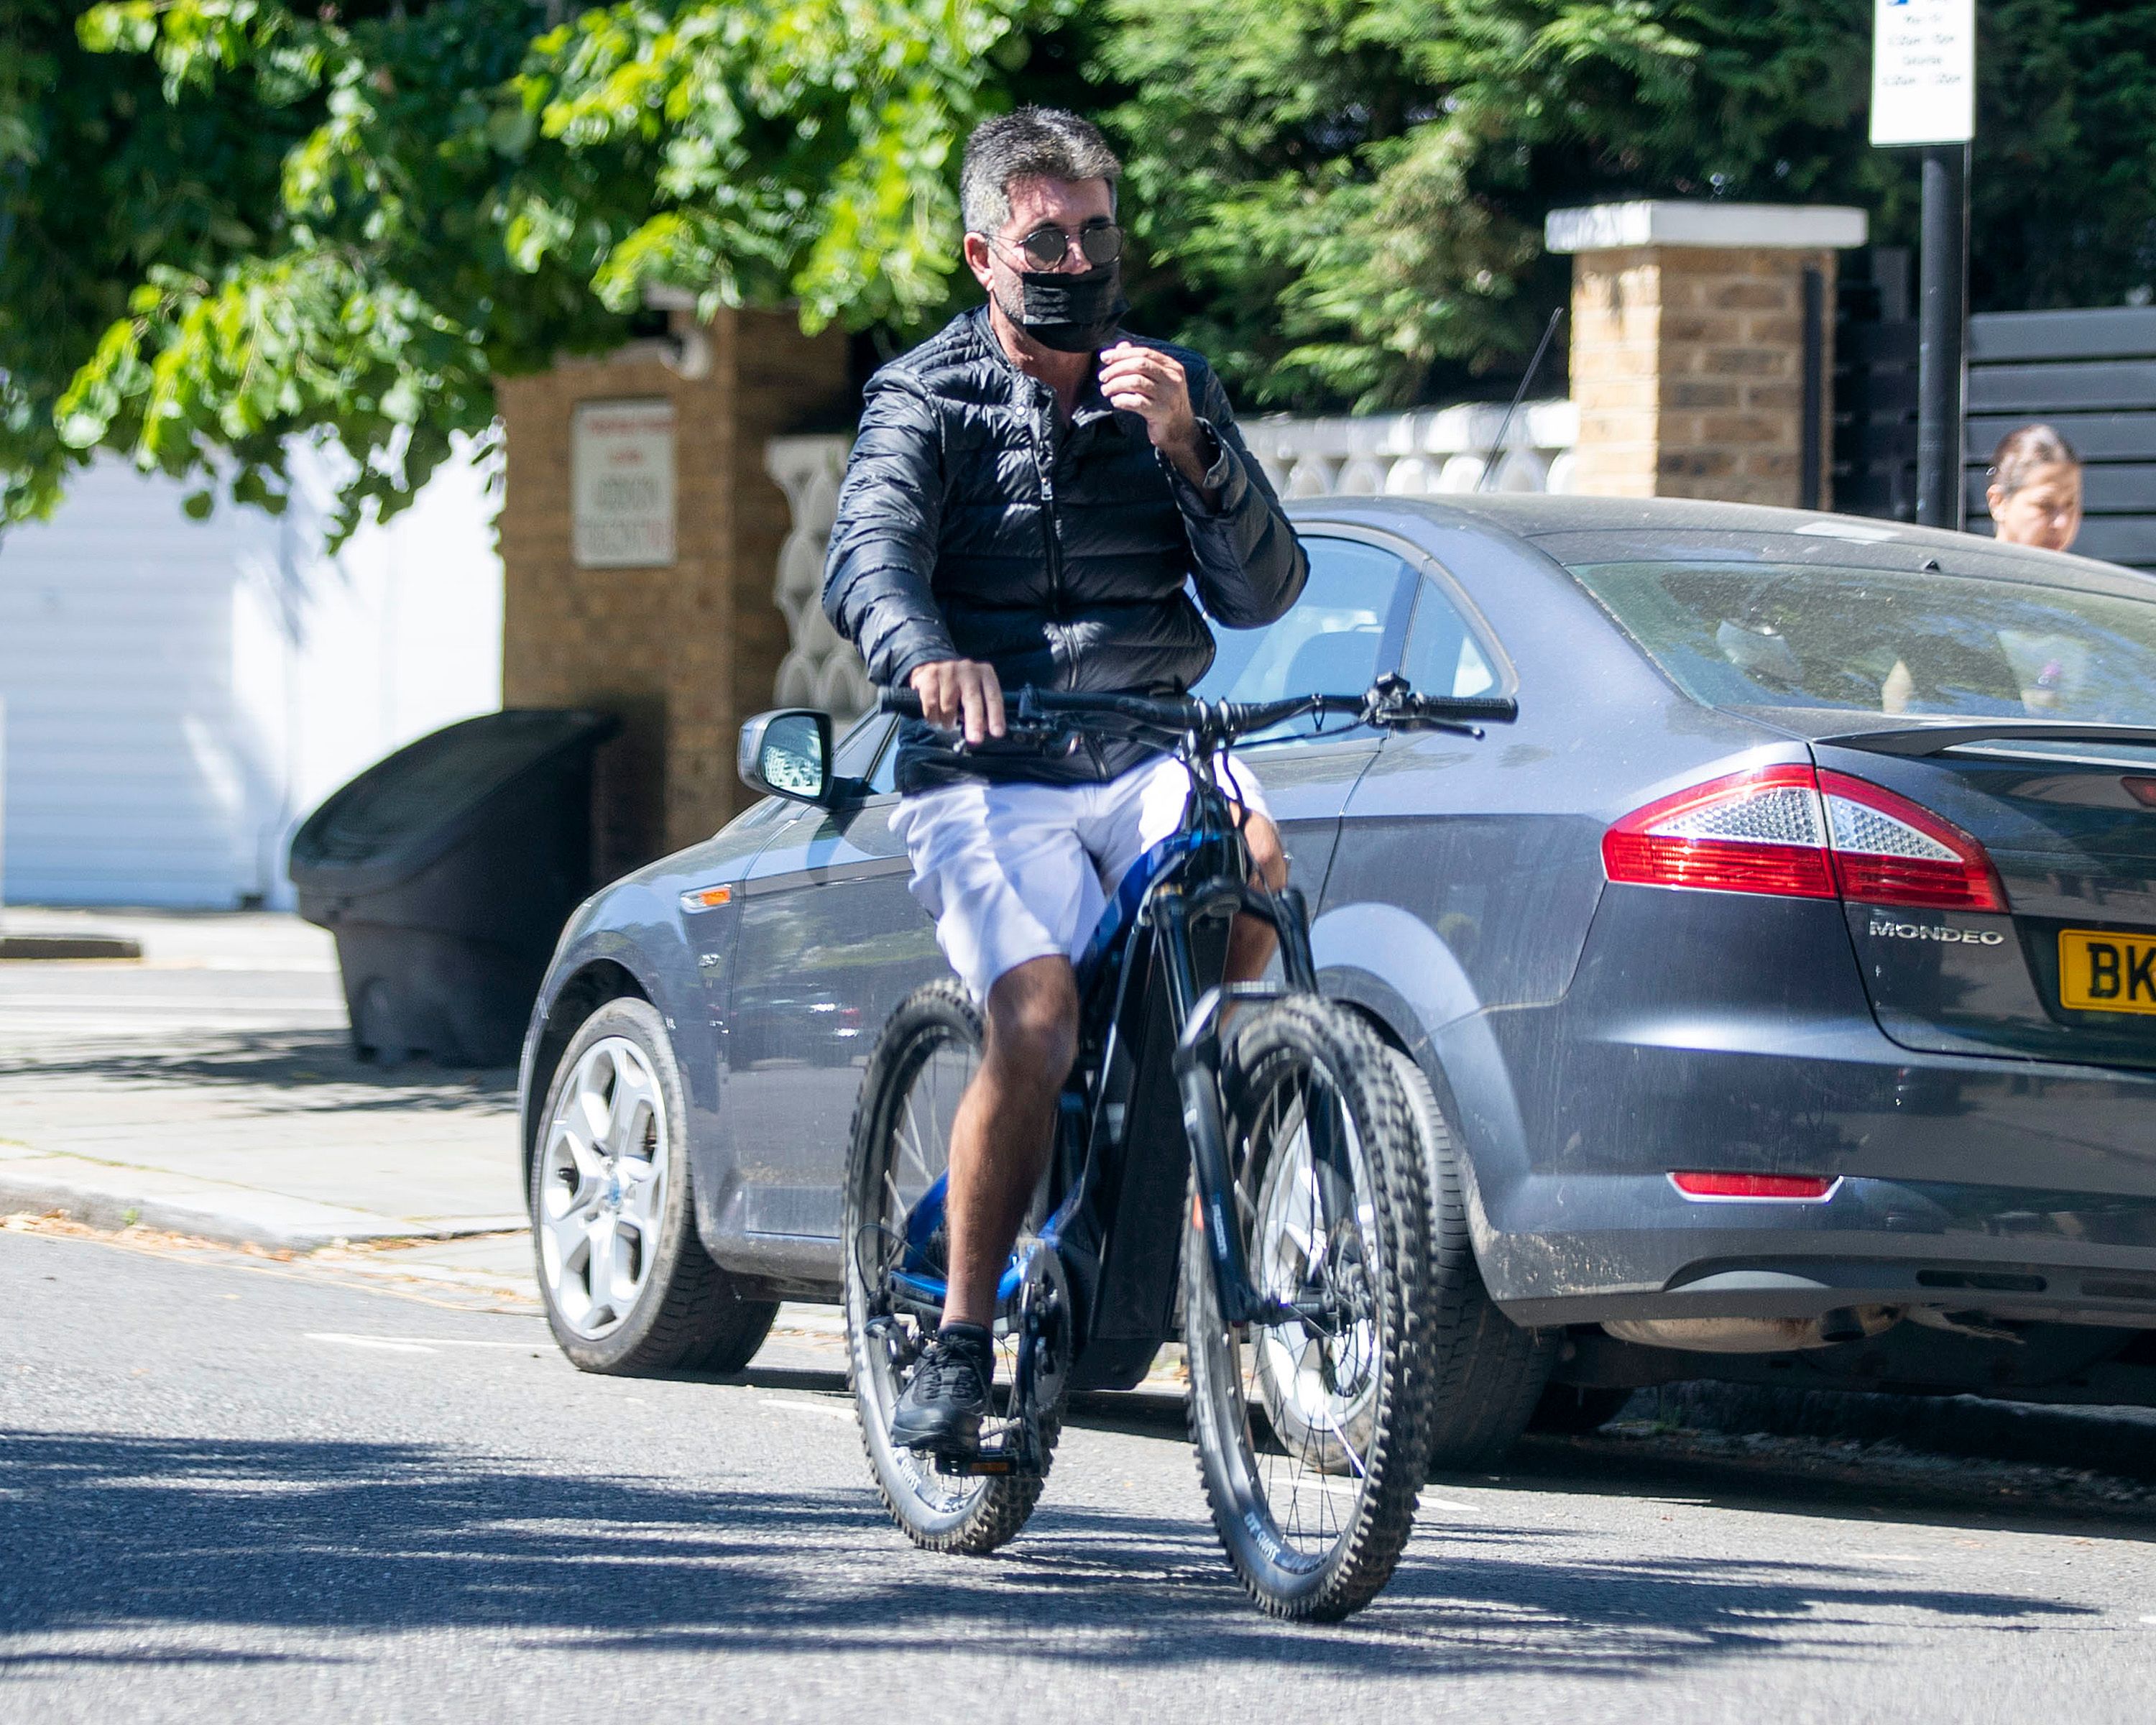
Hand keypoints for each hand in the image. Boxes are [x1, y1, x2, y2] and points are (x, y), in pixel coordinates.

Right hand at [910, 659, 1004, 744]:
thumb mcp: (977, 690)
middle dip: (974, 722)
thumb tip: (985, 728)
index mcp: (985, 674)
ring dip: (948, 723)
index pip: (993, 697)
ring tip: (948, 724)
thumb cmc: (961, 684)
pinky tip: (935, 718)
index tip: (997, 733)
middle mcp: (968, 670)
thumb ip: (983, 708)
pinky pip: (931, 706)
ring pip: (948, 708)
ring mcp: (948, 671)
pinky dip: (933, 718)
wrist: (935, 663)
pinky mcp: (931, 676)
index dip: (996, 716)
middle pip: (972, 700)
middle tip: (975, 739)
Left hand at [1098, 342, 1203, 479]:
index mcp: (1172, 367)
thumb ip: (1141, 361)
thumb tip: (1121, 345)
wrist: (1180, 431)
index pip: (1144, 352)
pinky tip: (1115, 401)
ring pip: (1136, 382)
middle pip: (1140, 364)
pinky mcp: (1161, 412)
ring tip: (1105, 390)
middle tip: (1102, 377)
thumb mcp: (1157, 380)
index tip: (1104, 357)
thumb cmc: (1164, 402)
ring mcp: (1168, 396)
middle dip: (1116, 368)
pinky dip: (1122, 400)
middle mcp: (1173, 379)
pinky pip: (1136, 402)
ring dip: (1116, 384)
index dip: (1122, 353)